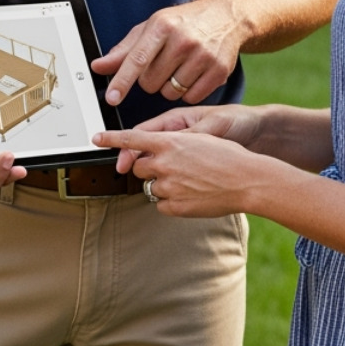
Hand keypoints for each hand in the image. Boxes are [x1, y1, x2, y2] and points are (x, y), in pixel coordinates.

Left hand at [91, 0, 243, 105]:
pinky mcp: (219, 69)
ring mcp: (203, 55)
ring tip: (178, 68)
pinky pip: (191, 97)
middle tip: (160, 65)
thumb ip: (124, 51)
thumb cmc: (182, 23)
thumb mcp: (150, 28)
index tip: (112, 98)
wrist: (224, 16)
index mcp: (161, 26)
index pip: (137, 58)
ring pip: (170, 93)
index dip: (122, 81)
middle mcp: (183, 40)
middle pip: (151, 82)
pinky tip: (192, 75)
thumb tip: (97, 66)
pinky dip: (187, 93)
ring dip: (169, 88)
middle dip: (150, 81)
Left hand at [92, 127, 255, 216]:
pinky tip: (190, 195)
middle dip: (147, 167)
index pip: (131, 139)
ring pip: (150, 186)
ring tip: (187, 182)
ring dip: (161, 184)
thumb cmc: (229, 157)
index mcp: (170, 142)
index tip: (96, 139)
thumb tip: (160, 150)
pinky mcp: (174, 206)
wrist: (247, 181)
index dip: (111, 139)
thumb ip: (174, 144)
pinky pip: (161, 204)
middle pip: (138, 166)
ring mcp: (168, 186)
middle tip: (168, 168)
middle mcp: (164, 162)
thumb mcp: (199, 139)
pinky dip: (171, 201)